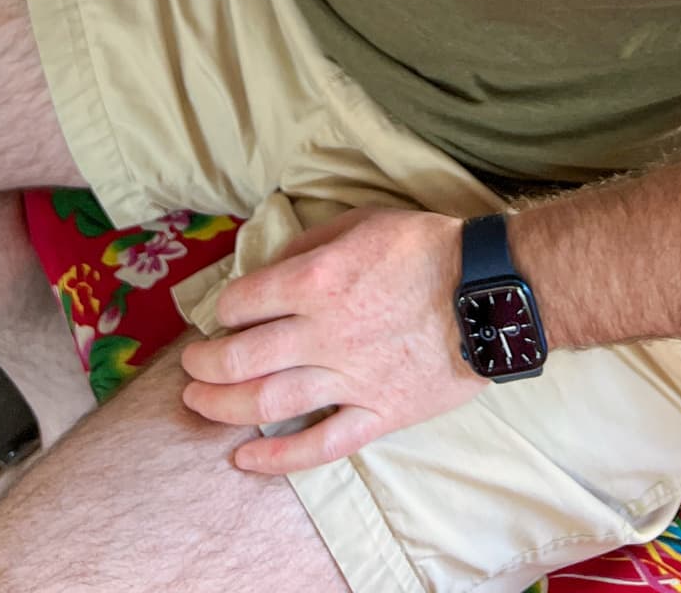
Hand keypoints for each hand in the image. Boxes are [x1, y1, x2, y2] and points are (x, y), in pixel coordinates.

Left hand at [180, 207, 479, 473]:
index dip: (221, 310)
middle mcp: (324, 331)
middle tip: (191, 365)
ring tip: (197, 402)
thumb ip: (309, 243)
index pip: (243, 301)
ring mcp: (349, 377)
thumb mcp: (361, 220)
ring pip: (268, 401)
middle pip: (242, 357)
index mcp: (317, 278)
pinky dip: (278, 458)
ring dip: (222, 405)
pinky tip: (245, 459)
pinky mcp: (377, 413)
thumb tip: (269, 266)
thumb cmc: (426, 247)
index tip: (219, 315)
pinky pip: (320, 444)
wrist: (489, 291)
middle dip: (204, 363)